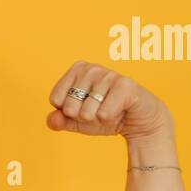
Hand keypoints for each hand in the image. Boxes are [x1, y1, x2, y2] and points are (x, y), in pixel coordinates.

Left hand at [45, 61, 170, 139]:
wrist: (138, 121)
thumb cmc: (105, 115)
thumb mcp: (77, 121)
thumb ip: (59, 120)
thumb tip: (52, 120)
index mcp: (77, 70)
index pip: (55, 99)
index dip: (68, 112)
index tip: (84, 107)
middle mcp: (91, 68)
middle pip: (69, 107)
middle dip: (83, 117)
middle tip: (100, 110)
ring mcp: (109, 75)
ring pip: (86, 113)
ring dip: (98, 120)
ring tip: (111, 110)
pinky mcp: (125, 86)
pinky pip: (103, 114)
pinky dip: (109, 120)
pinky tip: (120, 112)